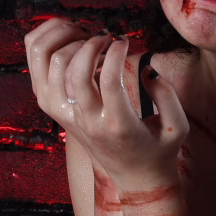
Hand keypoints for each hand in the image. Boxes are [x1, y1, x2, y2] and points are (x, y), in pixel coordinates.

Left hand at [23, 19, 188, 190]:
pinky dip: (48, 49)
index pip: (110, 80)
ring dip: (68, 43)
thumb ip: (167, 95)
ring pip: (51, 67)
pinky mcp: (56, 110)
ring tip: (88, 39)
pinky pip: (38, 72)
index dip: (117, 52)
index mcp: (118, 125)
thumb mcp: (178, 127)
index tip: (125, 40)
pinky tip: (70, 43)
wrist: (134, 177)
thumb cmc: (158, 150)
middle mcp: (87, 120)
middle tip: (106, 37)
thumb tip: (146, 68)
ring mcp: (66, 116)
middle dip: (91, 44)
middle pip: (75, 72)